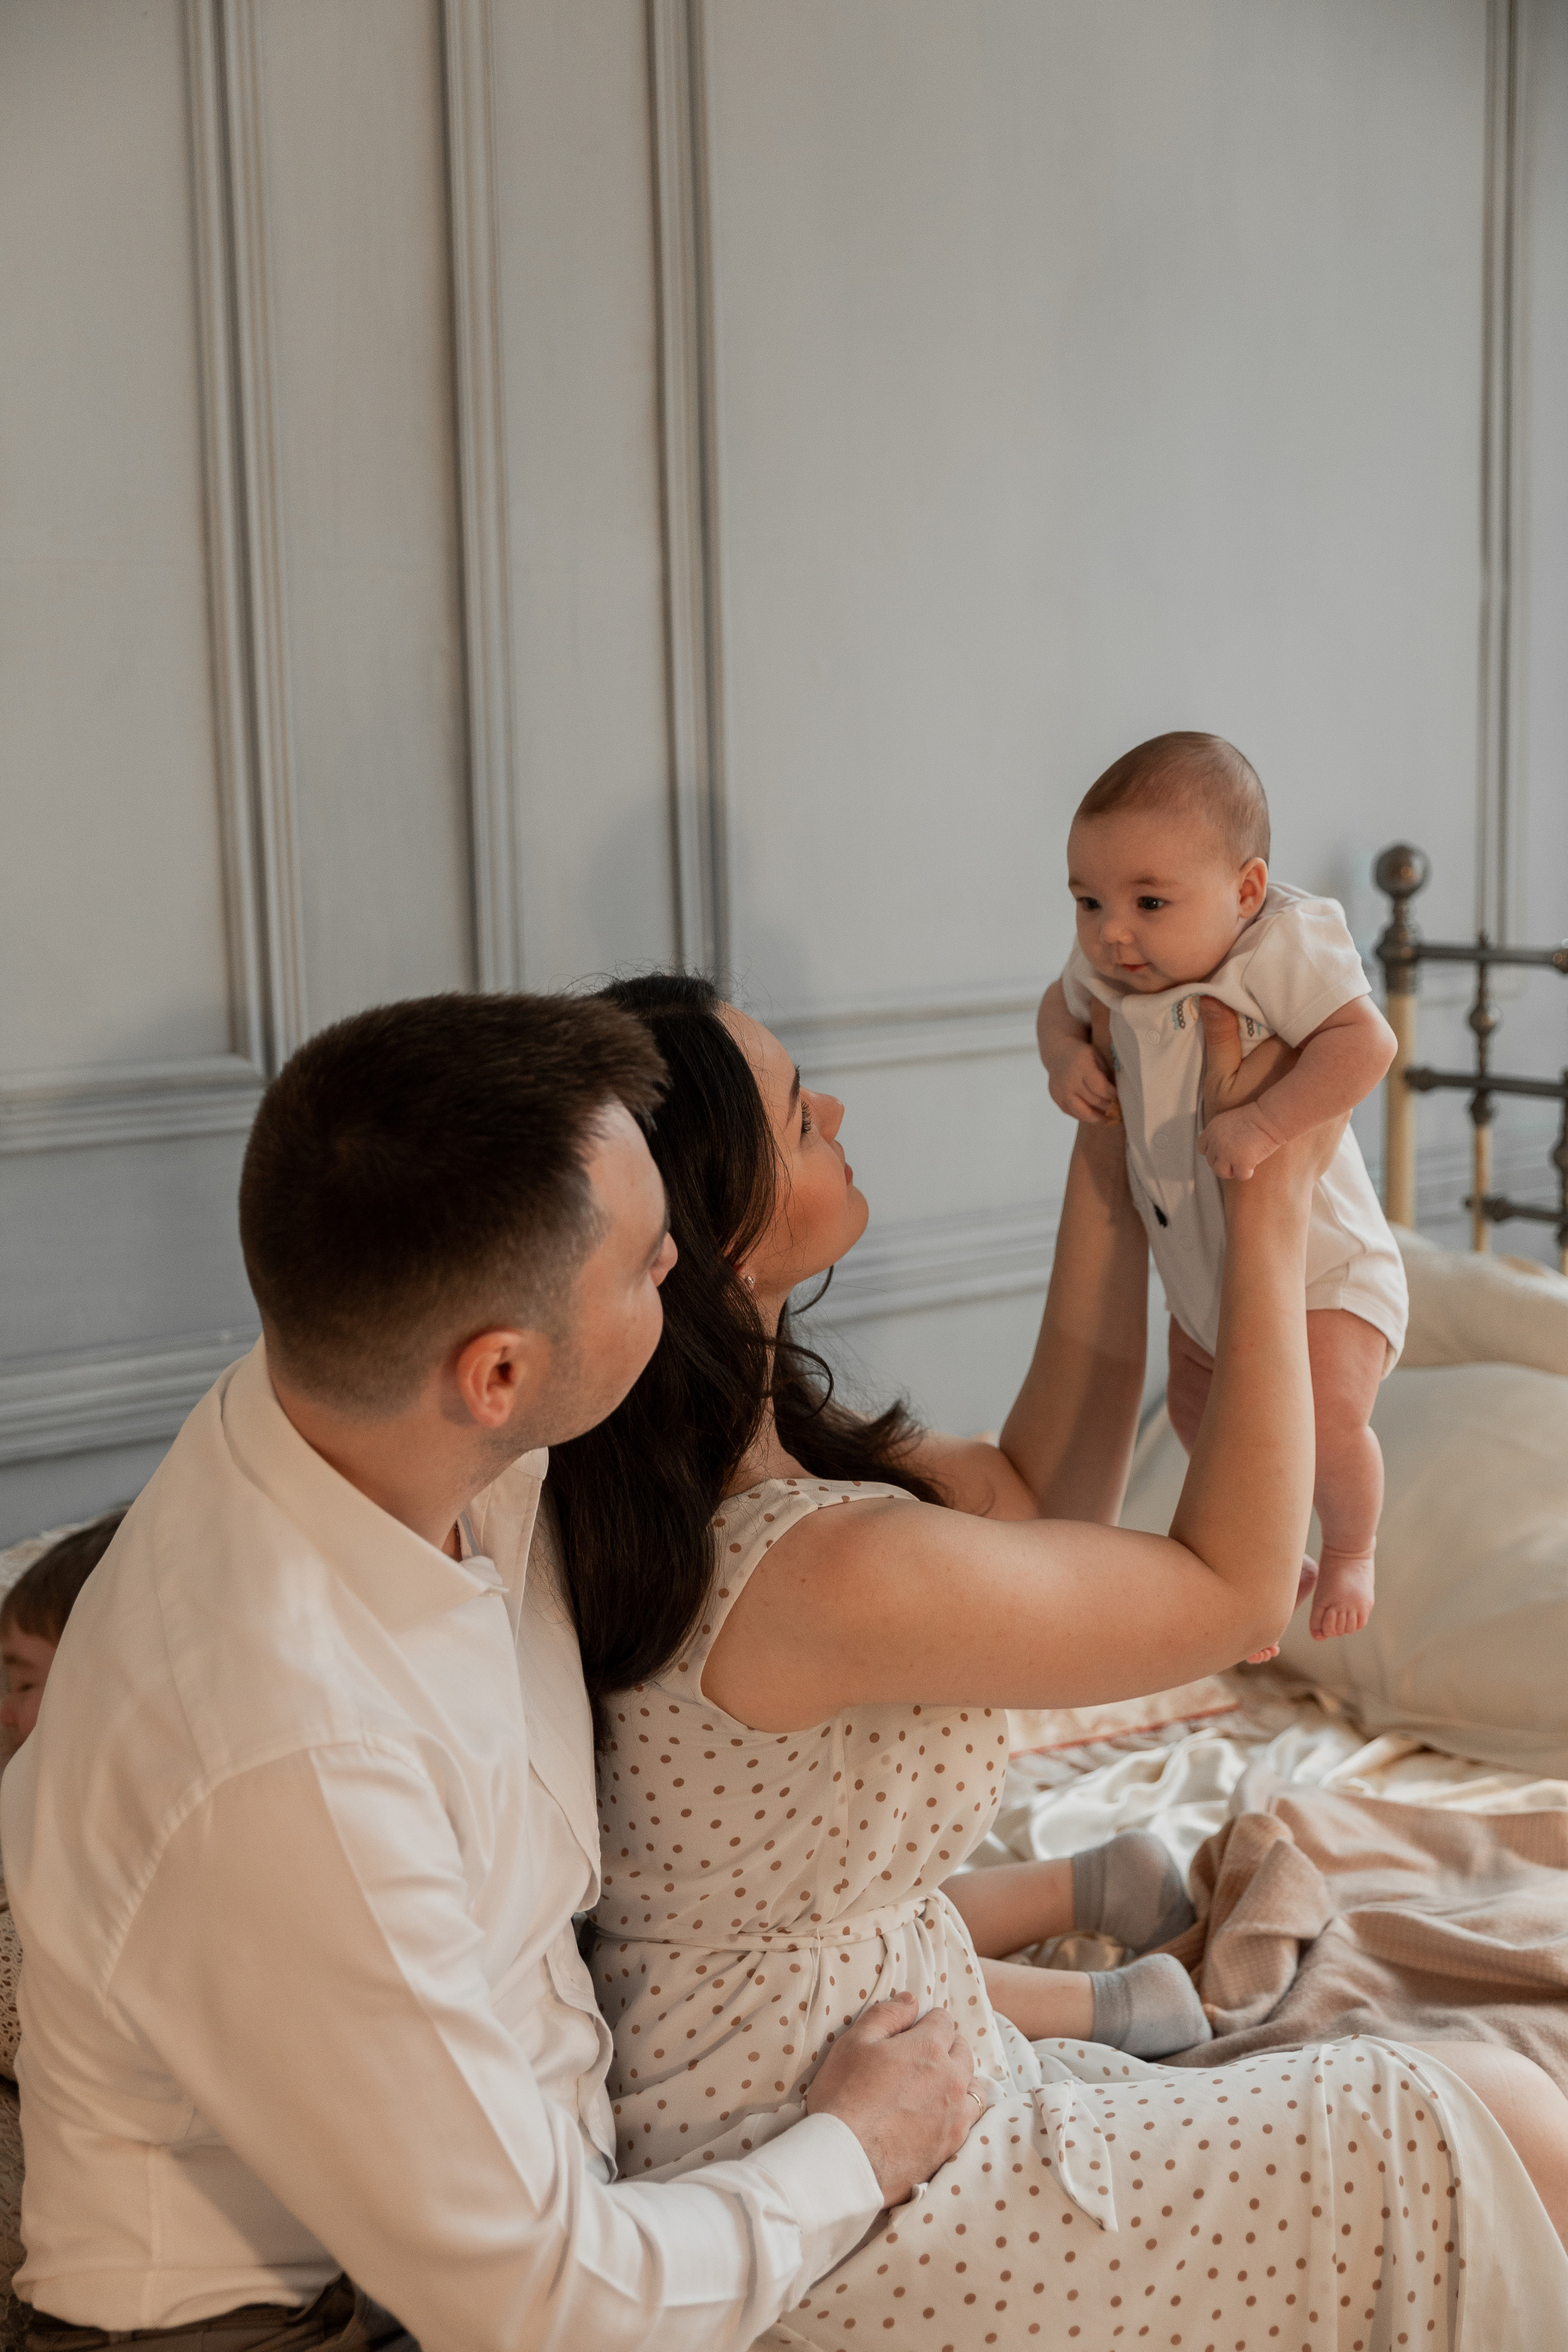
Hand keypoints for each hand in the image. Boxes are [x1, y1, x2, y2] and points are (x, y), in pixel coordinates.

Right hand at [804, 1990, 977, 2205]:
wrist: (846, 2161)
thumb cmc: (844, 2096)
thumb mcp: (855, 2042)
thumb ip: (887, 2014)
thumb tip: (911, 2000)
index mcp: (929, 2048)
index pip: (943, 2020)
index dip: (926, 2022)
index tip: (910, 2032)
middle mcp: (951, 2079)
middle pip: (962, 2051)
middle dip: (945, 2047)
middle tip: (919, 2058)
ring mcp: (956, 2115)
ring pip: (972, 2086)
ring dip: (958, 2080)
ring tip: (934, 2087)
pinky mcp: (952, 2146)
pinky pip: (970, 2120)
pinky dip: (961, 2112)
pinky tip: (940, 2116)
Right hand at [1039, 998, 1120, 1123]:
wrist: (1058, 1052)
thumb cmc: (1084, 1054)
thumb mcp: (1098, 1055)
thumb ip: (1108, 1072)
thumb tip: (1127, 1089)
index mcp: (1081, 1066)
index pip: (1100, 1087)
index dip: (1113, 1096)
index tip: (1124, 1100)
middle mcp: (1068, 1081)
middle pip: (1093, 1101)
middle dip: (1109, 1107)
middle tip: (1123, 1112)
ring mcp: (1060, 1091)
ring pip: (1081, 1112)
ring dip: (1099, 1118)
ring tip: (1112, 1120)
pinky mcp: (1057, 1099)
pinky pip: (1073, 1113)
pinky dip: (1086, 1116)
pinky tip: (1099, 1117)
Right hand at [1197, 1000, 1342, 1190]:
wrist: (1272, 1189)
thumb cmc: (1237, 1135)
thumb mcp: (1218, 1085)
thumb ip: (1220, 1039)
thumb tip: (1211, 997)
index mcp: (1285, 1053)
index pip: (1287, 1012)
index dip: (1272, 1005)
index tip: (1259, 1001)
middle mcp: (1318, 1065)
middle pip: (1307, 1033)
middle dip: (1293, 1026)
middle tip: (1270, 1021)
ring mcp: (1337, 1089)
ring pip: (1321, 1058)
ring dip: (1308, 1052)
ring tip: (1285, 1051)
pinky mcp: (1343, 1108)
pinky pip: (1331, 1081)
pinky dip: (1318, 1078)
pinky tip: (1300, 1086)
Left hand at [1198, 1101, 1280, 1180]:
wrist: (1269, 1118)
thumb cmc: (1256, 1118)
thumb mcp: (1228, 1121)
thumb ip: (1219, 1134)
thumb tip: (1216, 1150)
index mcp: (1212, 1130)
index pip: (1202, 1148)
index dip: (1213, 1152)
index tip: (1222, 1153)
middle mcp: (1216, 1142)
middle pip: (1211, 1162)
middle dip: (1224, 1162)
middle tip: (1237, 1158)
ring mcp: (1227, 1153)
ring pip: (1221, 1172)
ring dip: (1231, 1171)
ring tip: (1242, 1165)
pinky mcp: (1241, 1162)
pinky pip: (1240, 1176)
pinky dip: (1247, 1173)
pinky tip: (1253, 1165)